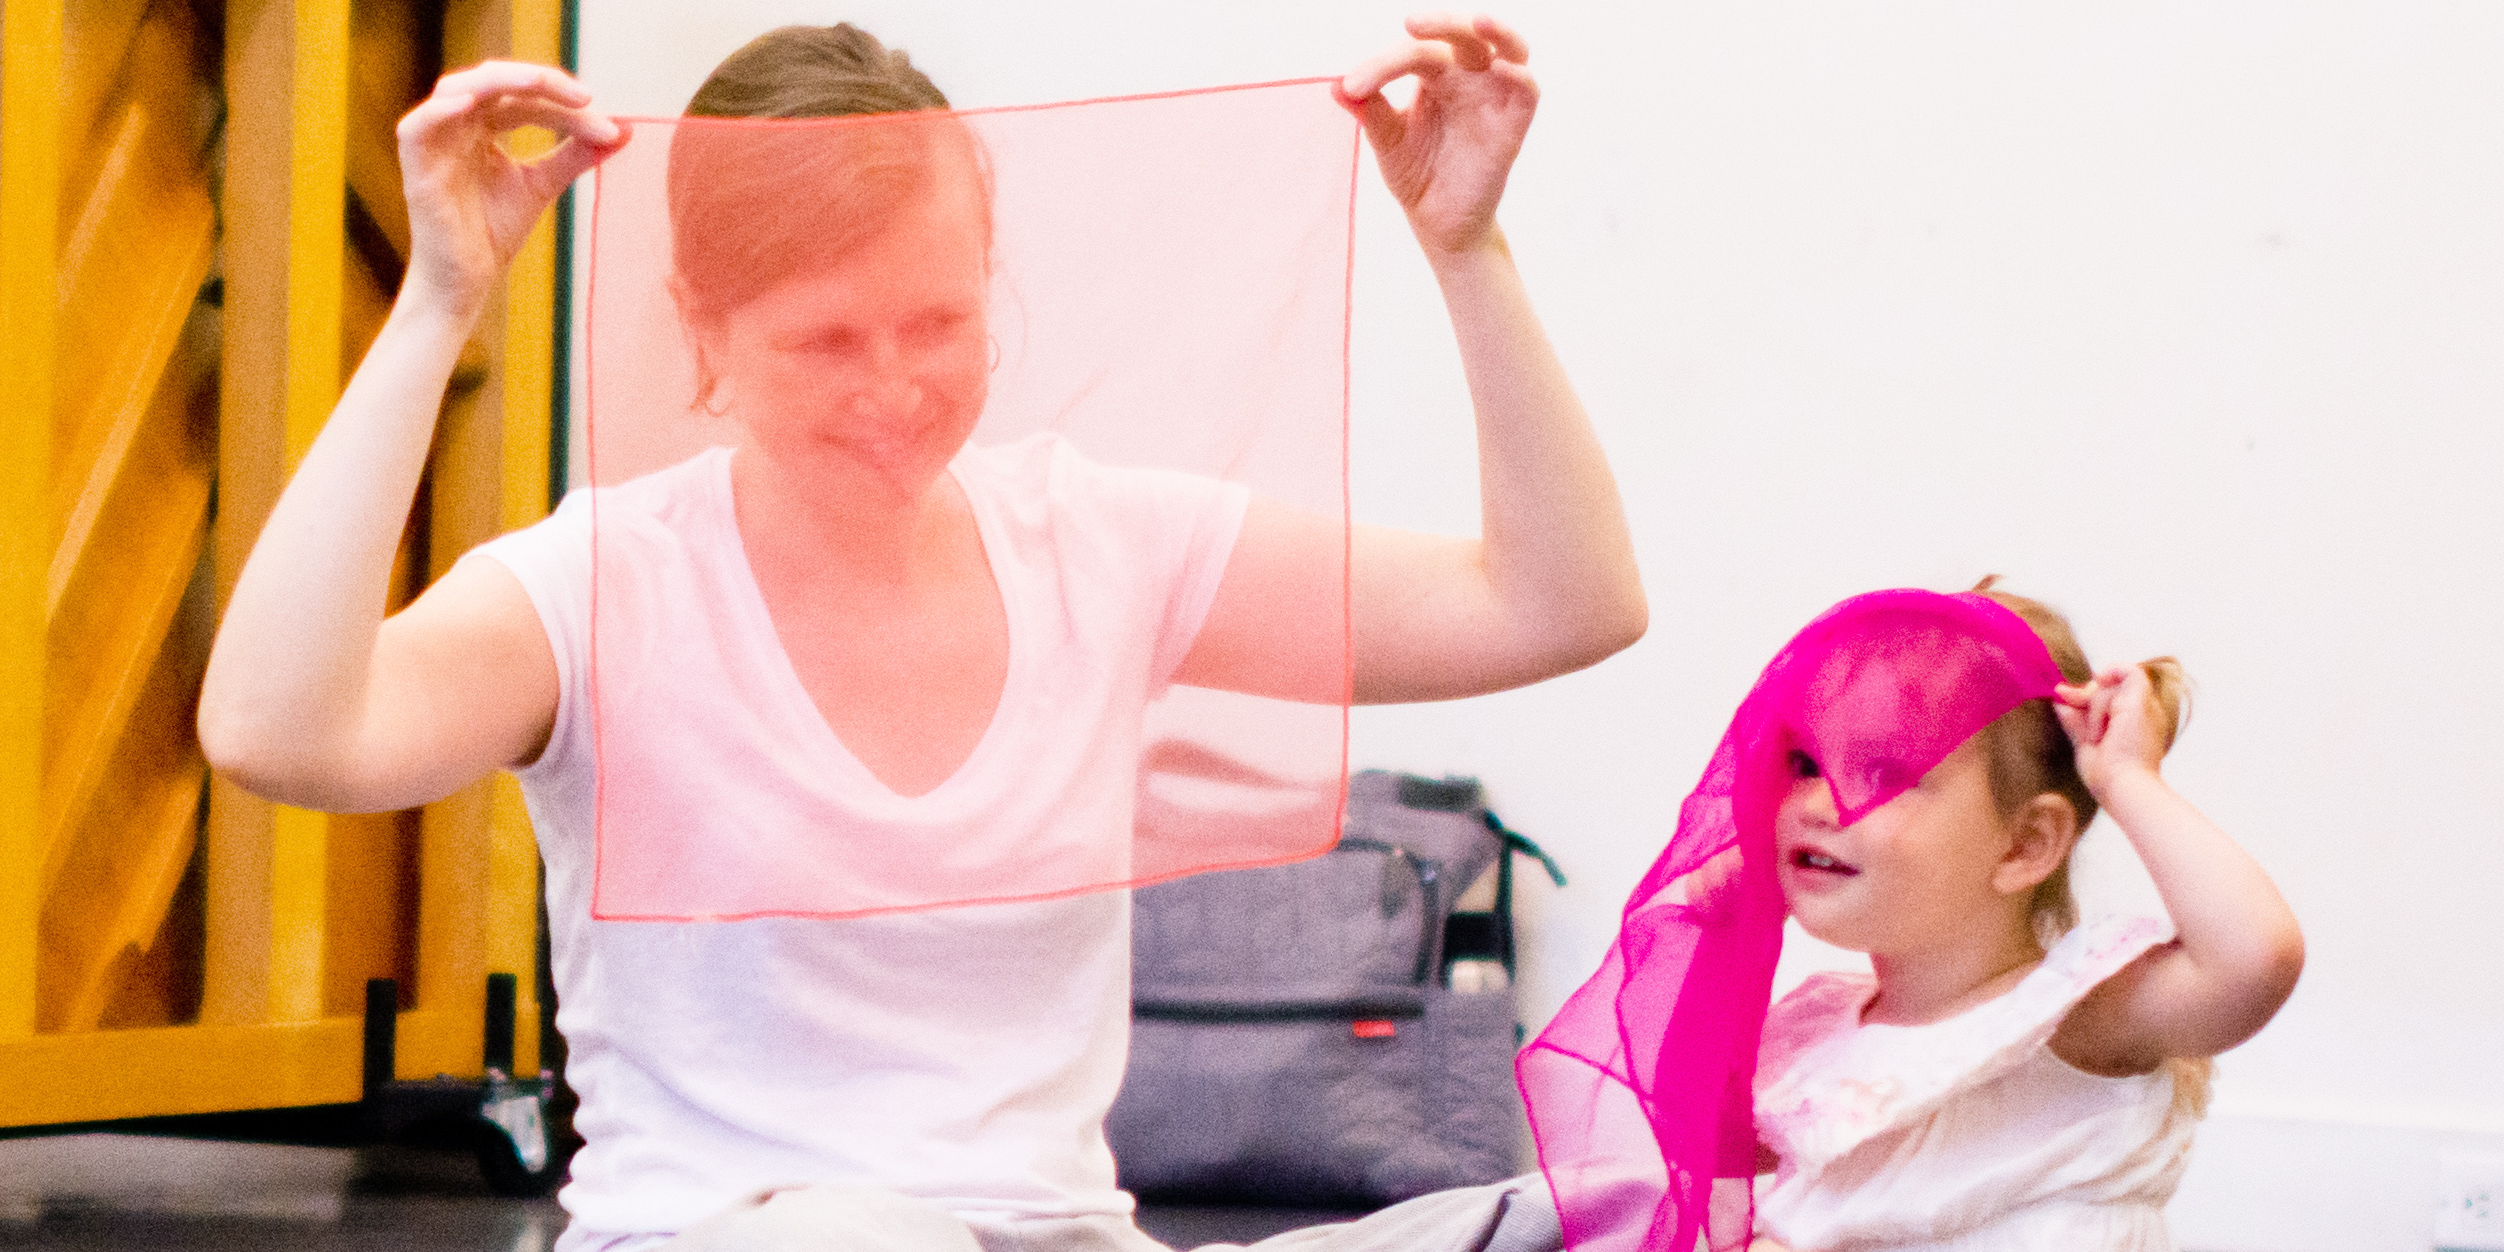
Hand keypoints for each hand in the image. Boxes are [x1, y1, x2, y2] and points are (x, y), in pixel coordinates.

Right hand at [396, 61, 626, 316]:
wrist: (467, 281)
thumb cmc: (494, 230)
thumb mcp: (542, 184)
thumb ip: (576, 155)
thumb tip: (623, 131)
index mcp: (480, 125)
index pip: (522, 97)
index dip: (563, 103)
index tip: (608, 126)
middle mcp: (454, 125)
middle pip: (492, 81)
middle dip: (539, 82)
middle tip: (584, 97)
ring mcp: (432, 142)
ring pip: (457, 89)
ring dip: (498, 81)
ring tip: (538, 82)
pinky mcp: (416, 167)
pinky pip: (416, 127)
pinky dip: (440, 111)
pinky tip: (472, 104)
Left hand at [1339, 14, 1537, 255]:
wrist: (1439, 223)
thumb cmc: (1416, 174)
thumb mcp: (1387, 141)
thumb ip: (1370, 112)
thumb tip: (1335, 86)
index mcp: (1435, 74)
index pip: (1414, 52)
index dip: (1382, 65)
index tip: (1351, 87)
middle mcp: (1468, 78)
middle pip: (1465, 34)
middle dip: (1442, 22)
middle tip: (1411, 23)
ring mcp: (1494, 98)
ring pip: (1510, 48)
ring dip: (1498, 31)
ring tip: (1478, 20)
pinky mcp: (1513, 125)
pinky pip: (1527, 91)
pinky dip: (1519, 76)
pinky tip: (1501, 69)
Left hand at [2054, 665, 2168, 798]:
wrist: (2124, 788)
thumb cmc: (2108, 778)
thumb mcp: (2086, 745)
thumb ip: (2076, 723)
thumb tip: (2060, 702)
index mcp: (2134, 726)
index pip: (2109, 697)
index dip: (2084, 695)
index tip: (2061, 696)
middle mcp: (2144, 714)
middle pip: (2110, 688)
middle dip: (2084, 695)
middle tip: (2068, 702)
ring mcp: (2146, 707)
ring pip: (2112, 686)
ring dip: (2095, 708)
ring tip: (2097, 736)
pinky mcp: (2142, 702)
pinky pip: (2130, 672)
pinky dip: (2113, 673)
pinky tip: (2101, 680)